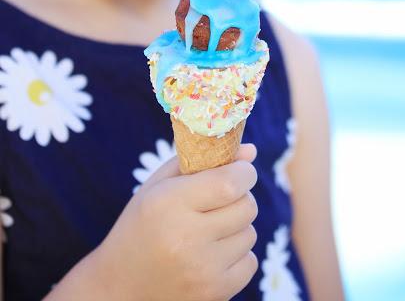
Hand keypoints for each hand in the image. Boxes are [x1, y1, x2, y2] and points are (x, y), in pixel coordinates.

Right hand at [94, 144, 258, 300]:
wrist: (120, 285)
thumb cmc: (142, 225)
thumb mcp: (159, 186)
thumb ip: (202, 162)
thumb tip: (251, 151)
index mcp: (169, 203)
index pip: (229, 183)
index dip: (244, 172)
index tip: (241, 170)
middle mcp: (187, 238)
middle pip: (246, 207)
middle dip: (241, 197)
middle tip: (221, 199)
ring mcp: (203, 270)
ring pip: (250, 234)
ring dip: (237, 227)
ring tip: (210, 229)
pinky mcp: (215, 293)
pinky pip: (250, 262)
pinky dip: (238, 255)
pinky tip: (213, 253)